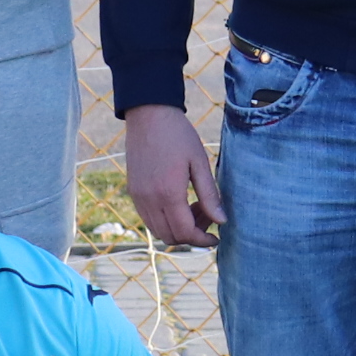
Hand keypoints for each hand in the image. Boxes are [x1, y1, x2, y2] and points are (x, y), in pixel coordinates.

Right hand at [121, 103, 221, 246]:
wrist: (148, 114)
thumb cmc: (178, 135)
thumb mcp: (200, 162)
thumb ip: (210, 195)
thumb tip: (222, 221)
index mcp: (168, 193)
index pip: (185, 233)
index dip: (202, 240)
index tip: (216, 236)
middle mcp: (149, 200)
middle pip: (171, 237)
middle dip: (192, 235)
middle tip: (208, 216)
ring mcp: (138, 197)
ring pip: (158, 231)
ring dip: (178, 228)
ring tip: (195, 207)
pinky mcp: (133, 191)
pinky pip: (149, 218)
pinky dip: (165, 220)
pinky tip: (179, 202)